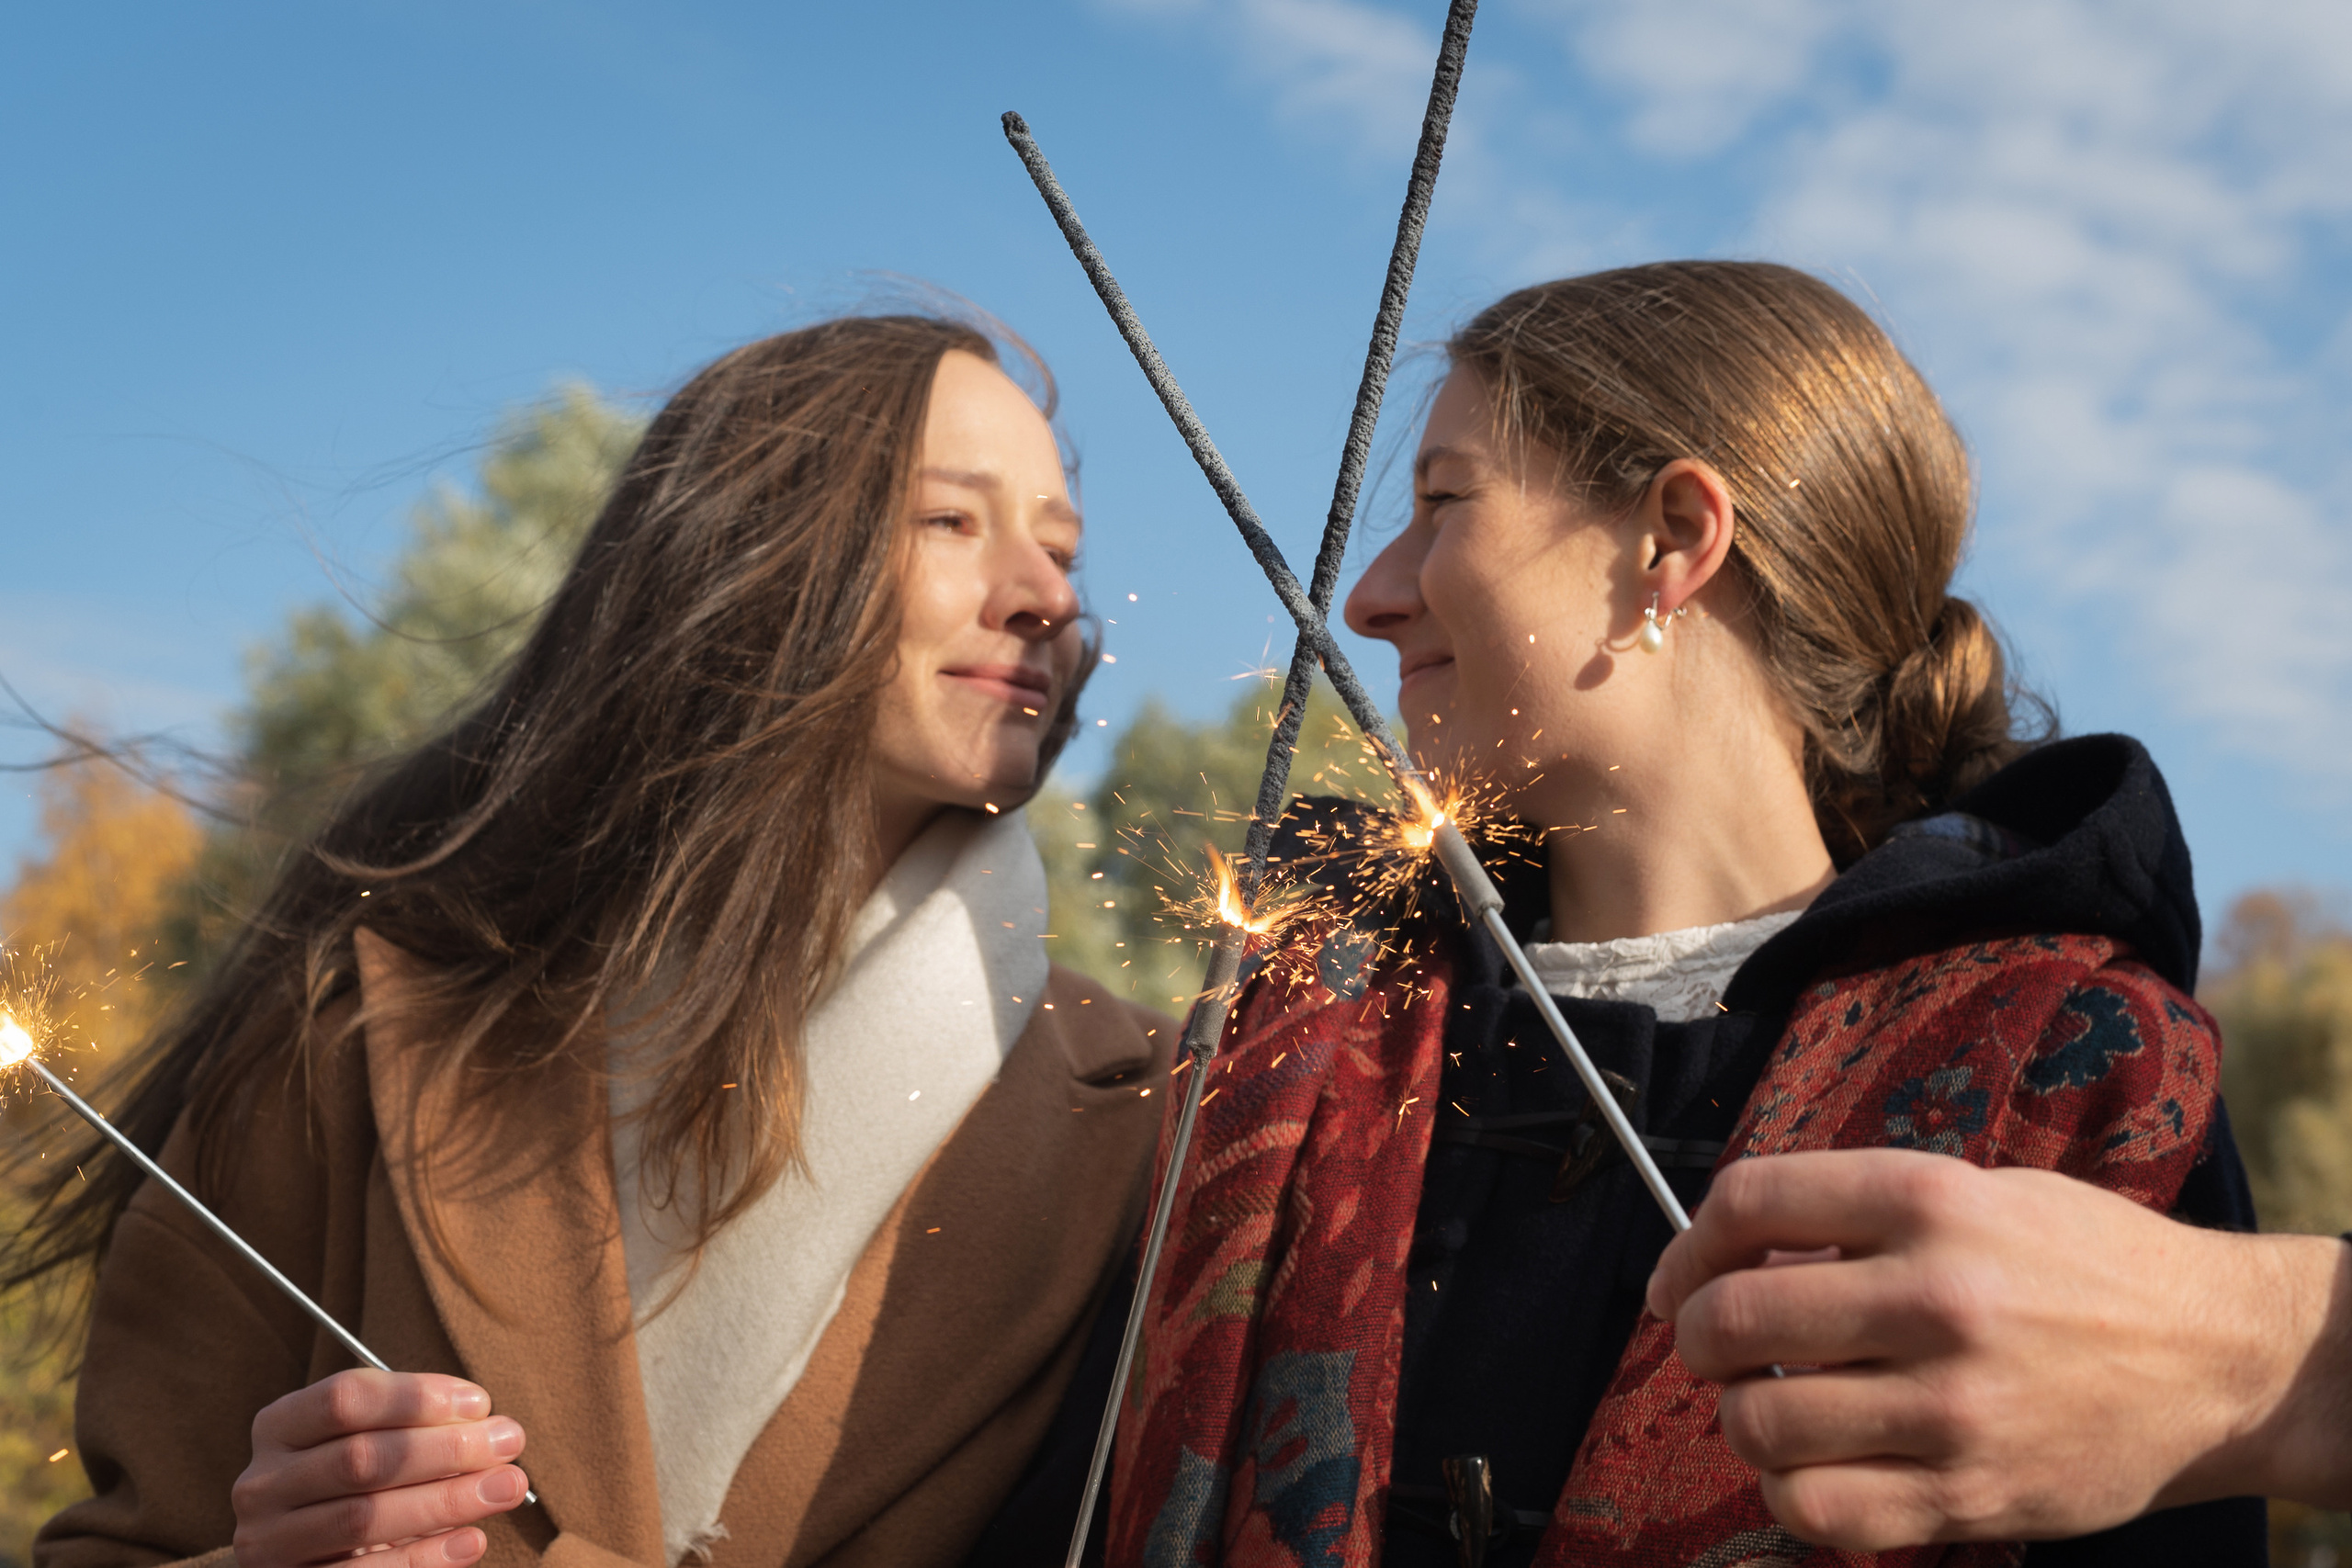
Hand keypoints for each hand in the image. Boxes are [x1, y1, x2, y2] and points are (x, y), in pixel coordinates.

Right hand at [231, 1369, 530, 1567]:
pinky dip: (423, 1559)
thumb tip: (485, 1421)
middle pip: (361, 1459)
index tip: (480, 1403)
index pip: (345, 1398)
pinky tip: (472, 1542)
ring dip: (446, 1501)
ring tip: (508, 1487)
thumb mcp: (369, 1442)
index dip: (416, 1397)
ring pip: (364, 1517)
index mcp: (280, 1427)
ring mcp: (269, 1542)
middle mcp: (264, 1483)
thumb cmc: (352, 1484)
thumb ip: (413, 1425)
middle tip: (510, 1443)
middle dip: (445, 1449)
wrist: (309, 1556)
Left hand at [1645, 1149, 2351, 1547]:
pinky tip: (1816, 1467)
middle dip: (1698, 1335)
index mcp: (1931, 1201)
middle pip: (1736, 1317)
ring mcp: (1953, 1404)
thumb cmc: (2084, 1266)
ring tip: (1777, 1406)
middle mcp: (1936, 1296)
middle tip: (1715, 1346)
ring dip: (1743, 1418)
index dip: (1690, 1244)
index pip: (1749, 1202)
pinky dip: (1790, 1493)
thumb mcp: (1980, 1195)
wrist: (2218, 1359)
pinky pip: (1819, 1509)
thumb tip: (1733, 1259)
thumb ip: (1859, 1216)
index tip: (1681, 1278)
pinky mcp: (1970, 1494)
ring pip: (1762, 1421)